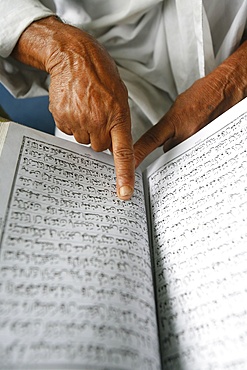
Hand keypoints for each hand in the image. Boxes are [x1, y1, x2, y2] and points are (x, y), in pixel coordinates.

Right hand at [12, 16, 134, 199]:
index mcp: (117, 117)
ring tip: (86, 106)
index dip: (124, 175)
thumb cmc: (101, 75)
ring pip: (83, 140)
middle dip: (100, 137)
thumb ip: (119, 123)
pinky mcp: (63, 118)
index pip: (122, 152)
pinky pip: (69, 130)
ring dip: (85, 128)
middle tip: (98, 116)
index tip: (124, 193)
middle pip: (99, 147)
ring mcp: (79, 120)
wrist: (75, 57)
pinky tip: (75, 105)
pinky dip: (72, 122)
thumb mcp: (120, 97)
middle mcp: (98, 121)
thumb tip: (113, 147)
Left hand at [134, 41, 246, 167]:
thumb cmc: (204, 94)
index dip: (139, 154)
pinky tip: (200, 137)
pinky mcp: (209, 145)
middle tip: (176, 137)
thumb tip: (159, 139)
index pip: (151, 141)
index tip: (130, 165)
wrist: (226, 89)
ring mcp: (198, 141)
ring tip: (192, 132)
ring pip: (181, 154)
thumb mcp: (176, 108)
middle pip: (167, 153)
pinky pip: (195, 154)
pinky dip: (194, 149)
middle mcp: (186, 134)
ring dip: (183, 149)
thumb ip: (166, 126)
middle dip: (168, 149)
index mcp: (174, 122)